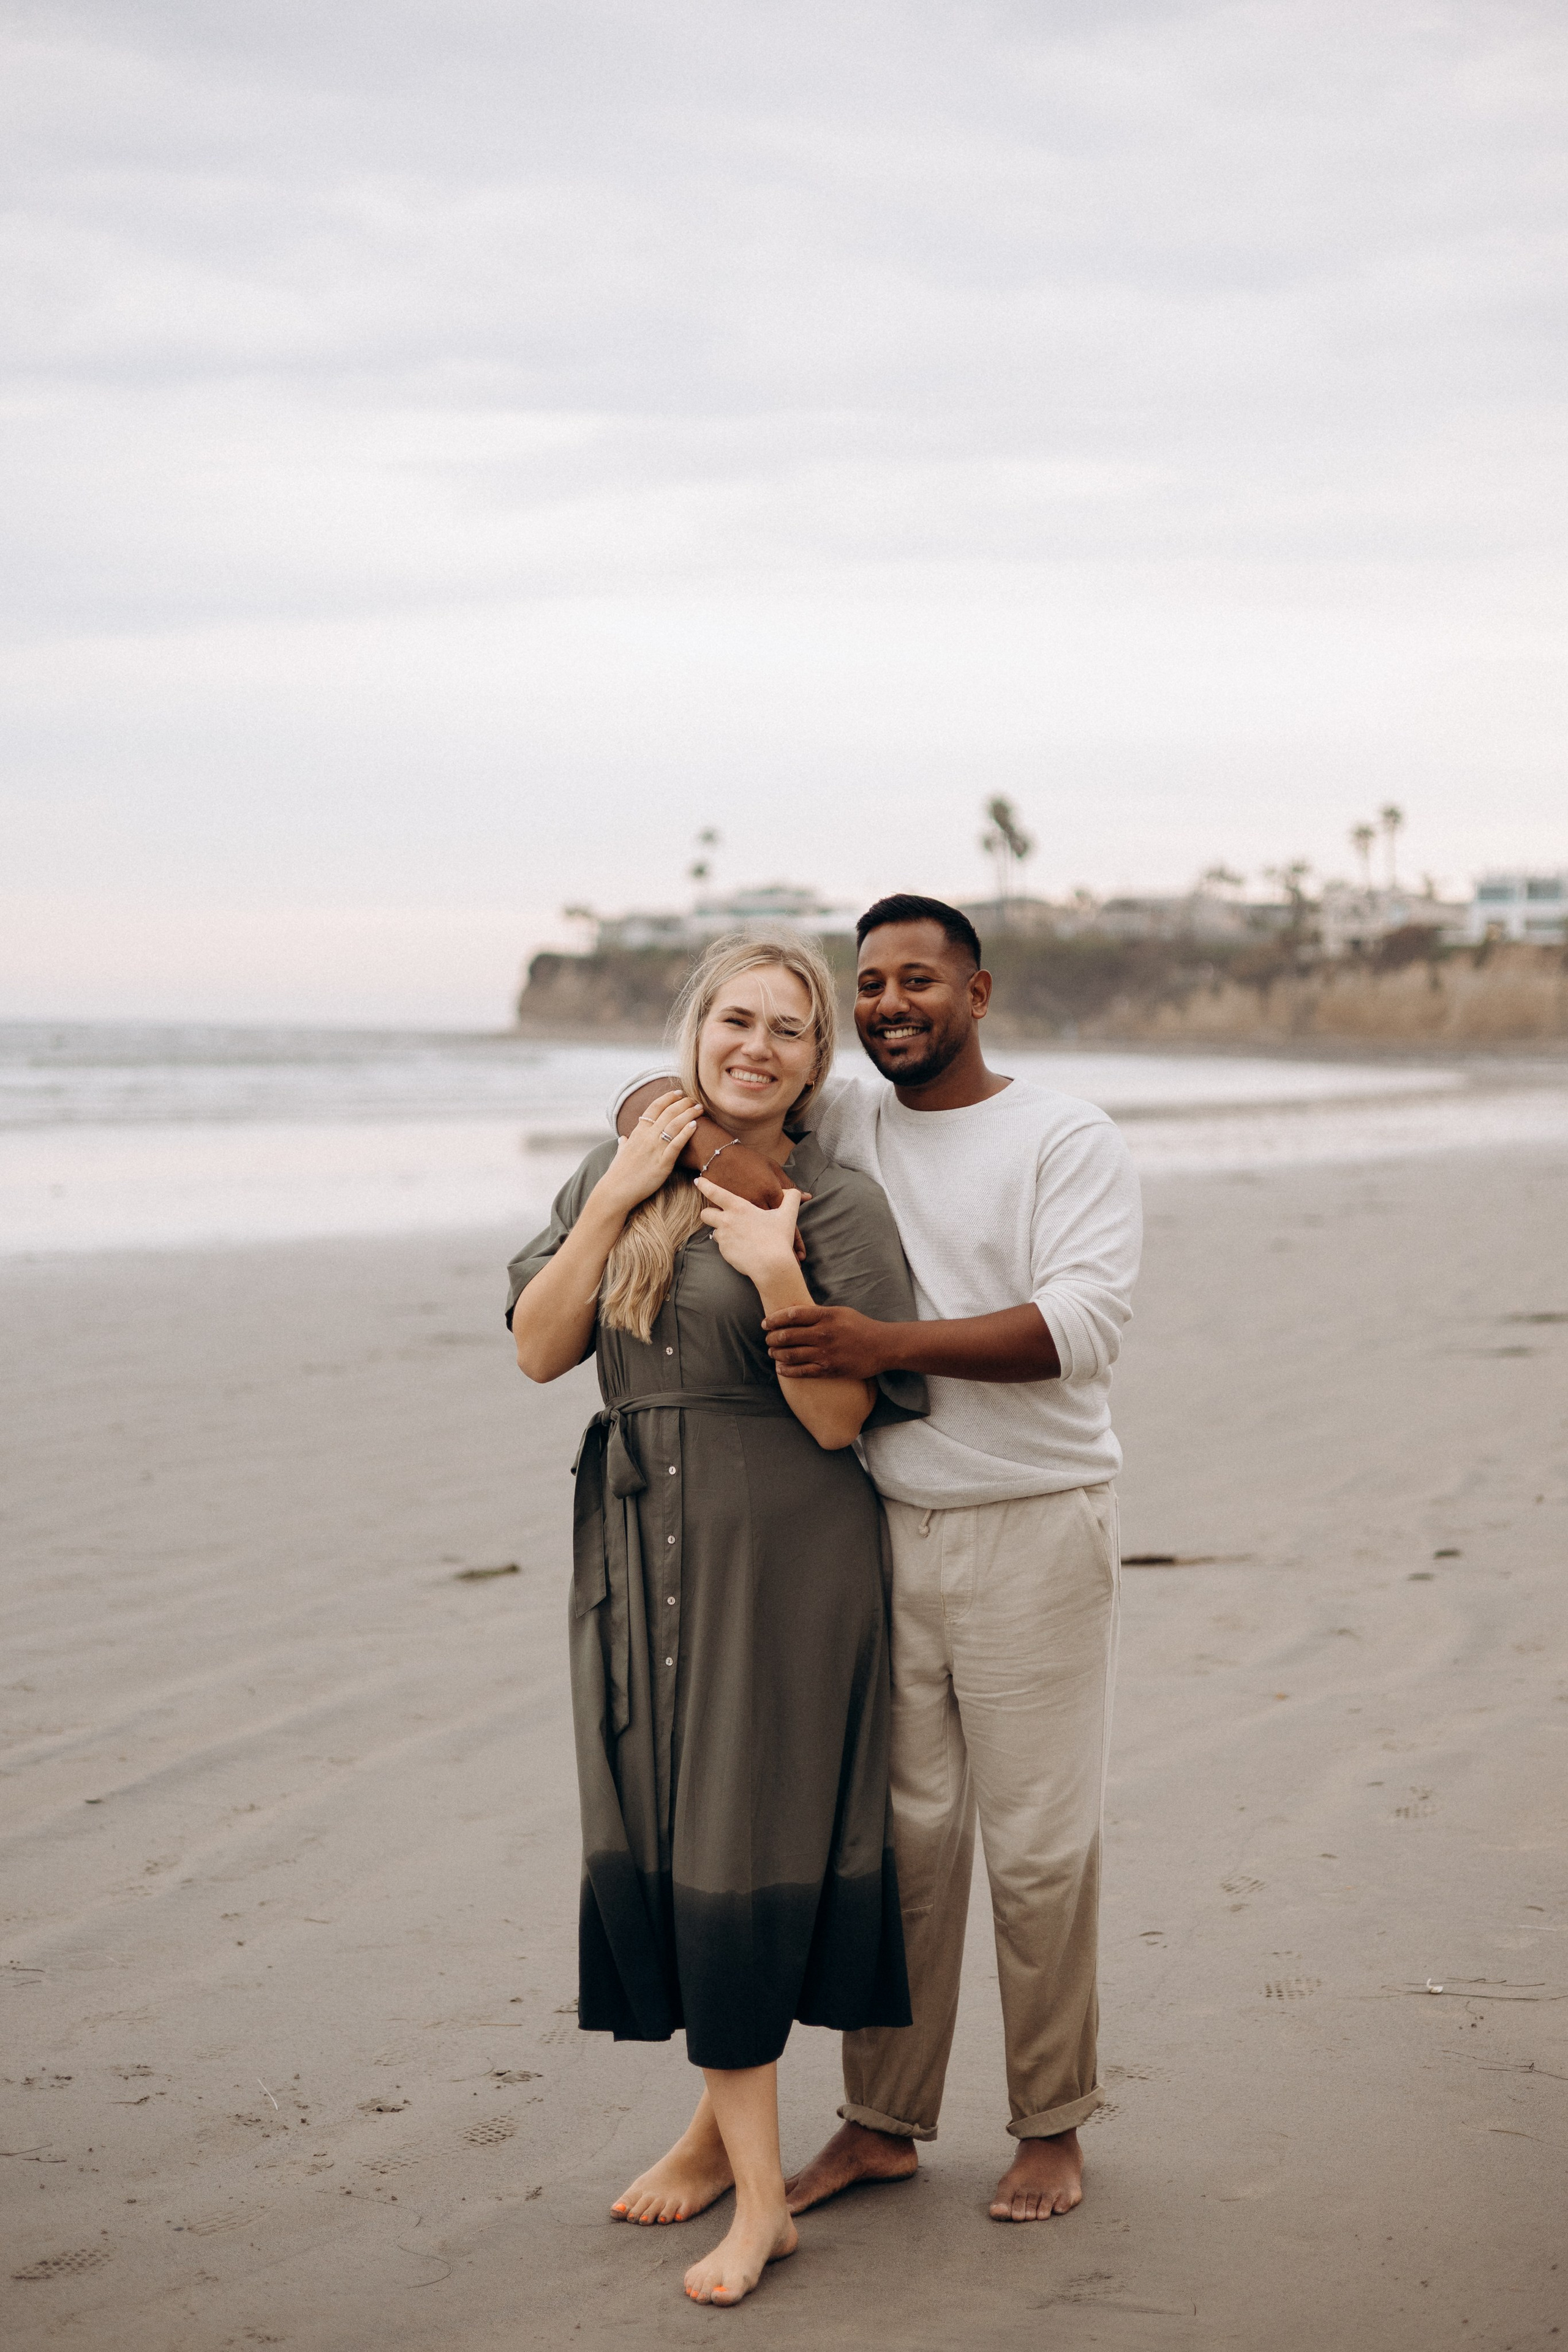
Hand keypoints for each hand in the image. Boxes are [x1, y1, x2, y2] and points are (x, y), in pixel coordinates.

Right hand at [593, 1091, 700, 1215]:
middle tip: (694, 1099)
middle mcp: (646, 1137)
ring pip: (674, 1125)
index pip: (654, 1108)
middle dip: (683, 1104)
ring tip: (699, 1109)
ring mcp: (655, 1149)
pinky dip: (686, 1133)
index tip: (678, 1093)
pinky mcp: (662, 1163)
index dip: (667, 1098)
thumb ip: (624, 1144)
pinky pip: (676, 1145)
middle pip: (668, 1113)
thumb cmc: (618, 1173)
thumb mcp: (620, 1153)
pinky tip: (694, 1126)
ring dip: (688, 1114)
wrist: (616, 1190)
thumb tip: (622, 1139)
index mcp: (637, 1132)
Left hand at [694, 1176, 803, 1286]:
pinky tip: (743, 1247)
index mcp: (739, 1208)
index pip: (715, 1193)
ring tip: (739, 1234)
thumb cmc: (778, 1238)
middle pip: (705, 1213)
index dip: (705, 1185)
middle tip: (720, 1215)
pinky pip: (722, 1246)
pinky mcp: (724, 1253)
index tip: (698, 1181)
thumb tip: (793, 1191)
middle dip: (709, 1213)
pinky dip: (730, 1245)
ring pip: (714, 1231)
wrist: (771, 1266)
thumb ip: (791, 1198)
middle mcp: (726, 1221)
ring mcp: (724, 1238)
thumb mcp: (788, 1214)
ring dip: (722, 1231)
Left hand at [762, 1303, 890, 1379]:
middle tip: (768, 1339)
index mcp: (826, 1316)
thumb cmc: (861, 1327)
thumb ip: (818, 1314)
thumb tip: (795, 1314)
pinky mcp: (829, 1369)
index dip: (774, 1319)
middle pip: (787, 1335)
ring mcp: (826, 1353)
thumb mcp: (840, 1312)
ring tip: (772, 1353)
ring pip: (791, 1354)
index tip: (765, 1323)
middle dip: (772, 1338)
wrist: (883, 1347)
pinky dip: (787, 1371)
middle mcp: (824, 1334)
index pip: (792, 1315)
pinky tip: (781, 1369)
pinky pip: (802, 1372)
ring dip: (777, 1354)